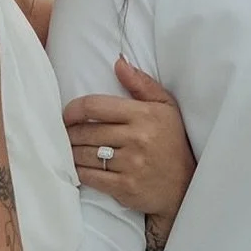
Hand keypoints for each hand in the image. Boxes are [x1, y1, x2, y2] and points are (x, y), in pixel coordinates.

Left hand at [64, 57, 195, 218]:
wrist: (185, 186)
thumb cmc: (172, 142)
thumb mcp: (166, 107)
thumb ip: (141, 83)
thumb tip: (119, 62)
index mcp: (144, 115)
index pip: (95, 106)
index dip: (73, 109)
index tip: (67, 115)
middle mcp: (137, 138)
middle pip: (86, 131)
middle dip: (70, 133)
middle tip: (65, 133)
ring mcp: (131, 164)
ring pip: (84, 155)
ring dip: (72, 152)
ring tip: (70, 149)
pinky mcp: (125, 187)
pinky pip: (90, 177)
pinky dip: (78, 172)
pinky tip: (77, 168)